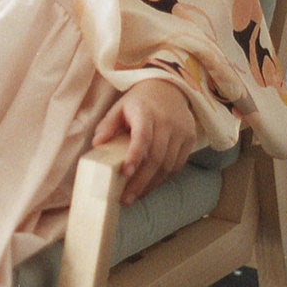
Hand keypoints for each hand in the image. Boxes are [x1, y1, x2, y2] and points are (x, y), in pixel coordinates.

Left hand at [91, 78, 196, 204]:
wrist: (169, 87)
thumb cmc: (139, 102)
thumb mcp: (120, 107)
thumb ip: (108, 125)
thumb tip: (96, 145)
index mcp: (146, 112)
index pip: (143, 136)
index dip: (134, 156)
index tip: (125, 174)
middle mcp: (167, 122)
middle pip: (156, 157)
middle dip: (141, 181)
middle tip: (126, 199)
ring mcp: (181, 131)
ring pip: (168, 165)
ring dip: (152, 184)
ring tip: (136, 195)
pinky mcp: (190, 138)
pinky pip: (178, 164)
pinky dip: (164, 177)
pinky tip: (151, 185)